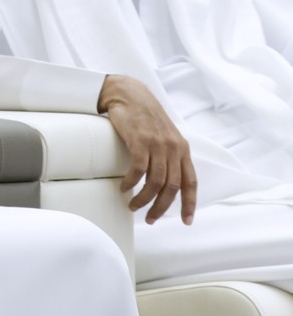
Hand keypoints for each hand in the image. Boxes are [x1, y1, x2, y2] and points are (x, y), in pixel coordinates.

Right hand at [99, 74, 196, 225]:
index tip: (187, 221)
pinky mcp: (139, 141)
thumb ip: (170, 154)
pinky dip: (131, 183)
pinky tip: (124, 187)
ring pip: (155, 182)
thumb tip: (166, 178)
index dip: (190, 204)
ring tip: (133, 205)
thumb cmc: (145, 115)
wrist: (130, 94)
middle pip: (171, 187)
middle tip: (150, 218)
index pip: (191, 182)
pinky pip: (138, 170)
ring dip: (144, 199)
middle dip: (161, 208)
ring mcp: (157, 145)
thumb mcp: (165, 135)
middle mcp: (173, 148)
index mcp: (182, 149)